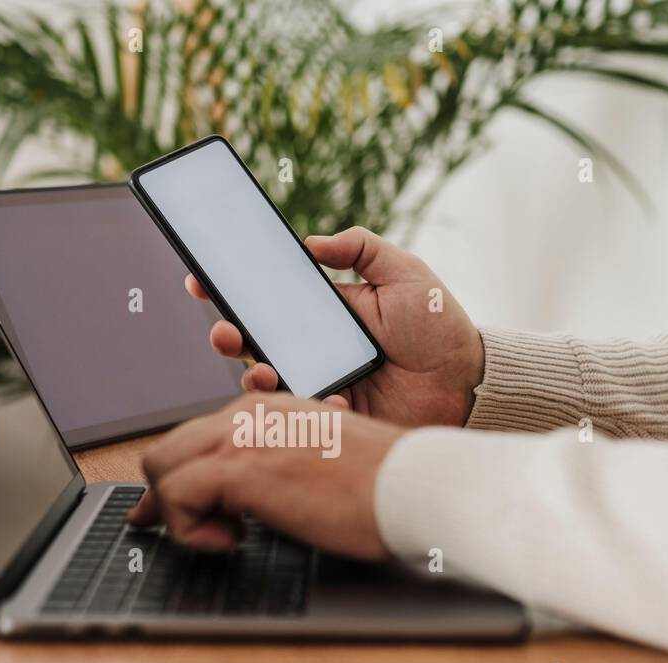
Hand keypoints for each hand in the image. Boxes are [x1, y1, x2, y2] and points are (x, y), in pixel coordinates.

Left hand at [126, 393, 405, 559]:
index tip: (172, 512)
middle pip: (169, 449)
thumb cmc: (384, 488)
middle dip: (164, 496)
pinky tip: (234, 541)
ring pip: (160, 466)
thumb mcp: (319, 470)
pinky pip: (174, 495)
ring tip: (225, 537)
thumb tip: (249, 506)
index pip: (199, 437)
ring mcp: (242, 436)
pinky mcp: (240, 468)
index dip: (180, 479)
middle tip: (176, 530)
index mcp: (270, 411)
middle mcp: (249, 414)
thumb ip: (280, 474)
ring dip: (179, 512)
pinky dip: (189, 529)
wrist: (414, 485)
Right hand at [191, 226, 483, 427]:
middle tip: (225, 331)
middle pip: (252, 342)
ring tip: (263, 370)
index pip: (264, 298)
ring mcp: (318, 383)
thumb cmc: (438, 325)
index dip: (228, 289)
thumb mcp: (402, 271)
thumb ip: (360, 247)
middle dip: (226, 334)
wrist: (466, 381)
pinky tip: (328, 399)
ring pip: (266, 383)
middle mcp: (311, 348)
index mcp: (320, 311)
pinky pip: (301, 418)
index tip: (201, 278)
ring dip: (253, 376)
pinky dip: (304, 408)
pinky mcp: (331, 418)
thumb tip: (311, 241)